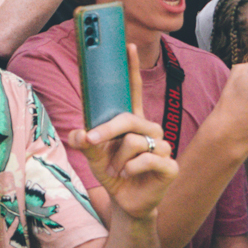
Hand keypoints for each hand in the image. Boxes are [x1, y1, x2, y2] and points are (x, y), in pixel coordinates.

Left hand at [63, 50, 176, 222]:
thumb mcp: (93, 155)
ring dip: (118, 159)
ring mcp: (163, 147)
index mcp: (134, 122)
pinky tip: (130, 175)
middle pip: (129, 118)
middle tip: (91, 141)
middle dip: (106, 131)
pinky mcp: (170, 165)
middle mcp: (150, 130)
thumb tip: (77, 133)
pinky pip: (146, 159)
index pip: (134, 89)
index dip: (132, 67)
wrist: (126, 203)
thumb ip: (84, 141)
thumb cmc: (112, 173)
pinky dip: (131, 169)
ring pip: (134, 142)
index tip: (128, 44)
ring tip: (118, 170)